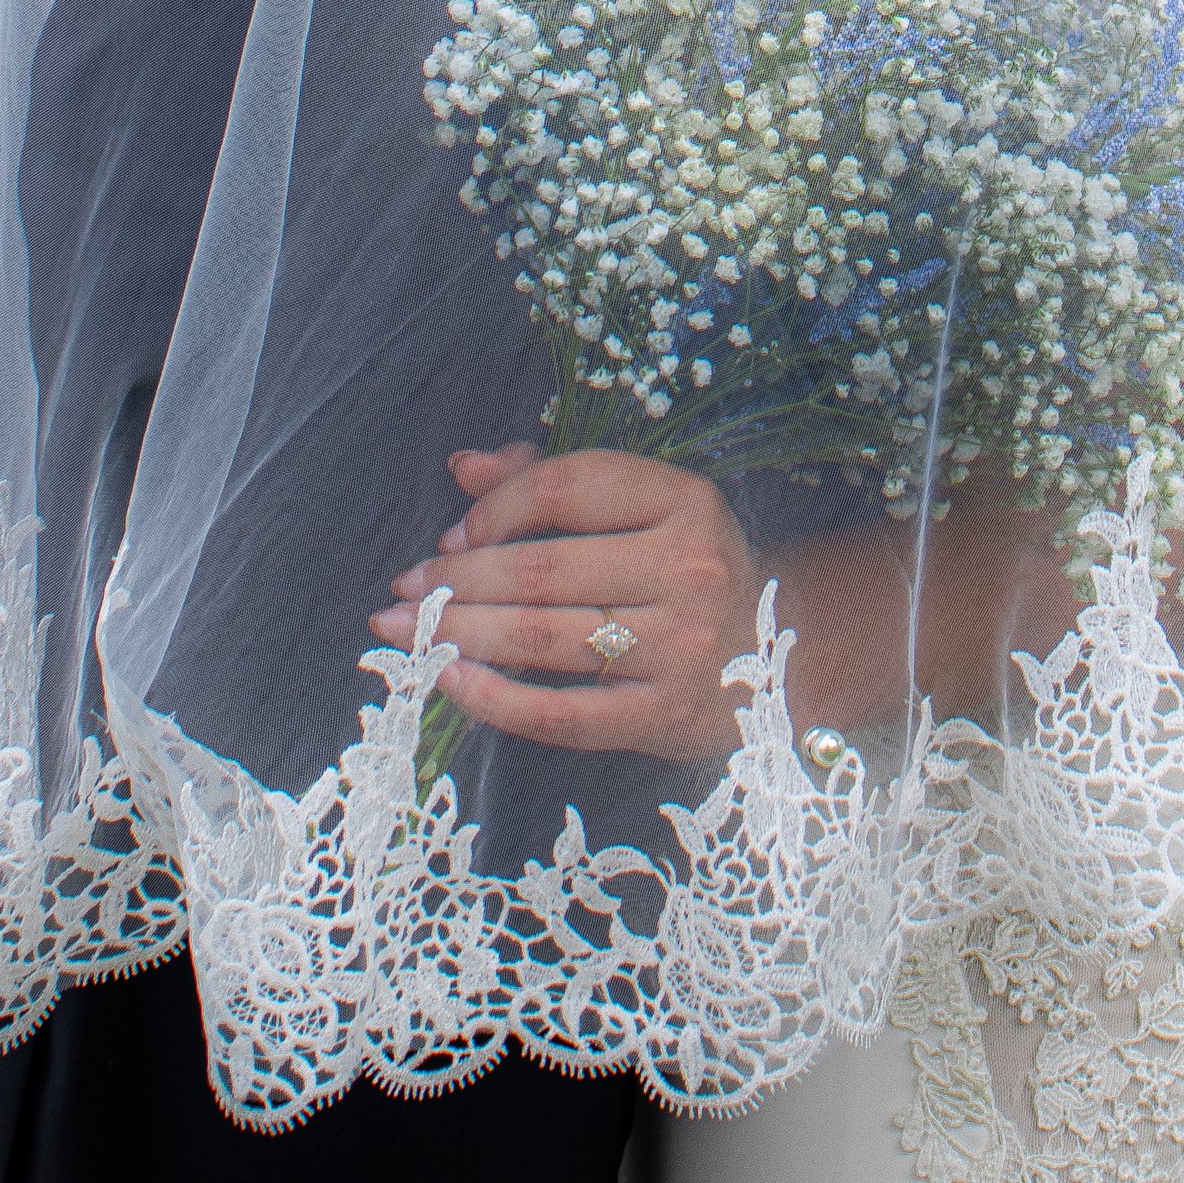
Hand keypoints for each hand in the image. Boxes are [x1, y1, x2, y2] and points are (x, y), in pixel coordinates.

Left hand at [371, 445, 761, 761]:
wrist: (778, 658)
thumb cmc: (688, 570)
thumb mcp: (644, 510)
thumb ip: (550, 480)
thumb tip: (462, 466)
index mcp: (685, 500)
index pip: (568, 487)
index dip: (496, 508)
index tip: (453, 534)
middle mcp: (689, 568)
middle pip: (543, 570)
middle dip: (457, 579)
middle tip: (404, 590)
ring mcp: (680, 647)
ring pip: (542, 638)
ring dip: (459, 634)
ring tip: (406, 632)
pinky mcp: (664, 716)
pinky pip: (561, 713)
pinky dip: (494, 699)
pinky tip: (447, 680)